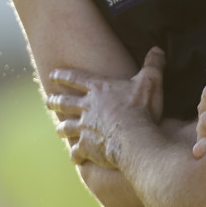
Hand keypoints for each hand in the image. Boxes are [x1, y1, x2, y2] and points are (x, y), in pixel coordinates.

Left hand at [47, 46, 165, 165]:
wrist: (134, 138)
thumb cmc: (141, 108)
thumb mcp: (150, 81)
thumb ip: (153, 64)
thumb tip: (158, 48)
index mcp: (99, 89)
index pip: (75, 79)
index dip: (63, 75)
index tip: (52, 74)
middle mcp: (86, 107)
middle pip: (65, 102)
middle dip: (55, 101)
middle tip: (48, 101)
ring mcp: (84, 128)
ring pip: (67, 127)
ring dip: (62, 128)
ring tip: (58, 129)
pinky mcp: (86, 146)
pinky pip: (76, 151)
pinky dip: (74, 154)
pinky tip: (74, 158)